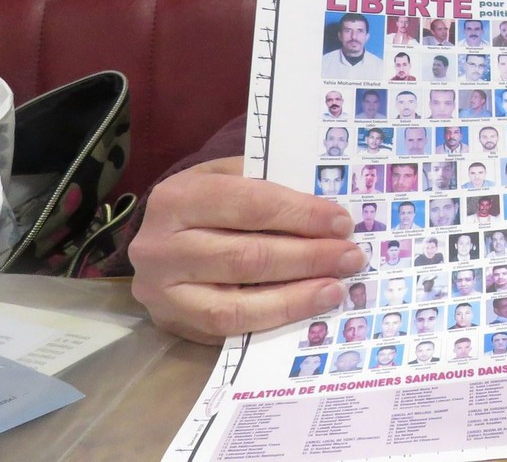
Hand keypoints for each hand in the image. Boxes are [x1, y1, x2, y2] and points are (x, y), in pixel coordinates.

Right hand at [129, 158, 365, 343]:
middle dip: (307, 257)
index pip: (250, 204)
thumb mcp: (227, 177)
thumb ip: (269, 184)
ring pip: (236, 303)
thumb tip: (328, 207)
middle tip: (351, 256)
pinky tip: (308, 307)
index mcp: (178, 197)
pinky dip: (274, 319)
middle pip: (246, 256)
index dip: (301, 215)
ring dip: (295, 297)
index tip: (342, 223)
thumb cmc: (206, 203)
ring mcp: (161, 292)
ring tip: (336, 287)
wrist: (156, 242)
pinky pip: (229, 329)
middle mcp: (161, 247)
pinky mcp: (172, 324)